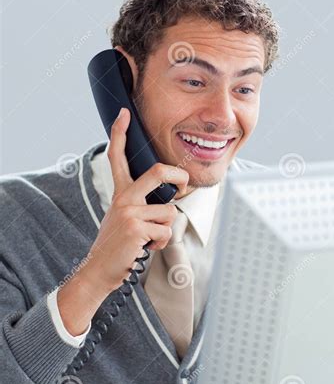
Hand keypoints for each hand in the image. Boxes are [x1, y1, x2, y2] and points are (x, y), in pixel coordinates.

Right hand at [84, 107, 188, 294]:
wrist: (100, 269)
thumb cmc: (118, 244)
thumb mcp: (124, 217)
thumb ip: (142, 204)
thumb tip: (170, 202)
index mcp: (120, 192)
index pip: (116, 157)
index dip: (119, 133)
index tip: (123, 114)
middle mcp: (123, 198)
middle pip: (159, 172)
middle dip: (179, 176)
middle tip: (182, 185)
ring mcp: (129, 212)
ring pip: (170, 212)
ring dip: (165, 229)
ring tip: (149, 237)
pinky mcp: (136, 228)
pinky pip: (166, 231)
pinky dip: (161, 243)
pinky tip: (146, 247)